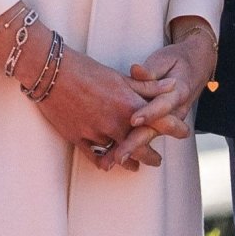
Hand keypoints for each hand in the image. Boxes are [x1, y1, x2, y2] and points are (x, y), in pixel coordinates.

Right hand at [40, 44, 176, 167]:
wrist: (50, 71)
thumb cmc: (86, 69)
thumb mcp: (120, 77)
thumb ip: (148, 86)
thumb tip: (173, 86)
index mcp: (128, 105)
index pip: (160, 122)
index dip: (175, 129)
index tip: (184, 133)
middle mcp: (115, 123)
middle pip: (141, 147)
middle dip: (151, 156)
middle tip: (157, 160)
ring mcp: (96, 133)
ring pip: (119, 154)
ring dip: (130, 160)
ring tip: (137, 165)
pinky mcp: (78, 138)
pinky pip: (95, 156)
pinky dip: (105, 161)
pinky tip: (110, 164)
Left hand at [99, 23, 215, 170]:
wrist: (197, 67)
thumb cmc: (178, 61)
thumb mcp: (166, 59)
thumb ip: (152, 69)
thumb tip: (137, 70)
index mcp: (178, 93)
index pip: (163, 106)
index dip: (149, 113)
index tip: (133, 119)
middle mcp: (175, 112)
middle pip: (154, 130)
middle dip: (135, 144)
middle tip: (119, 155)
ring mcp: (168, 121)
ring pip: (147, 138)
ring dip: (129, 151)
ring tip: (109, 162)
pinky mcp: (160, 125)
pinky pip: (144, 137)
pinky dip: (129, 148)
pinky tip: (110, 157)